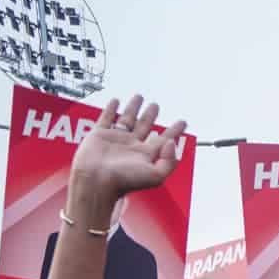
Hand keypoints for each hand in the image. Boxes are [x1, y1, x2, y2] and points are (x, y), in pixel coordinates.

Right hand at [68, 94, 188, 204]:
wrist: (96, 181)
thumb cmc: (124, 181)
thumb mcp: (155, 175)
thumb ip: (169, 161)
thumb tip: (172, 143)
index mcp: (146, 155)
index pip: (164, 139)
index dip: (174, 131)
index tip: (182, 122)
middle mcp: (132, 146)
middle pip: (145, 126)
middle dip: (151, 115)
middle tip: (156, 105)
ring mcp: (116, 139)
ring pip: (127, 119)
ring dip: (133, 108)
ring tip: (139, 97)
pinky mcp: (99, 135)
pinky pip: (106, 118)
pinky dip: (111, 109)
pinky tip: (115, 102)